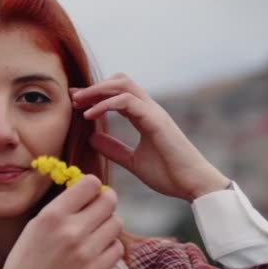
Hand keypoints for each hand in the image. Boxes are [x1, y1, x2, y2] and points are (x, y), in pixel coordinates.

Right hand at [0, 175, 123, 268]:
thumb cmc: (25, 261)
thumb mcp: (35, 225)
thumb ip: (61, 208)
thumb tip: (87, 193)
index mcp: (52, 215)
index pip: (90, 184)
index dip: (93, 186)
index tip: (91, 192)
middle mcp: (71, 230)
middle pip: (109, 201)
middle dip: (106, 202)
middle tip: (101, 208)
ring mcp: (86, 252)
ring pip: (116, 223)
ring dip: (109, 225)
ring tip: (97, 232)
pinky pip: (118, 248)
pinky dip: (110, 247)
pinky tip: (97, 250)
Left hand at [71, 73, 229, 201]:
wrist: (193, 186)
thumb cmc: (169, 175)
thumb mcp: (133, 161)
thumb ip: (114, 149)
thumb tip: (92, 138)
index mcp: (145, 116)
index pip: (118, 94)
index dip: (96, 94)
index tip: (75, 101)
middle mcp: (150, 109)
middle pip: (120, 82)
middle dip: (94, 87)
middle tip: (73, 98)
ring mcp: (154, 112)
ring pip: (123, 85)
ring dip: (97, 91)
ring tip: (78, 103)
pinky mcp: (157, 121)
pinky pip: (128, 102)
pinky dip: (106, 105)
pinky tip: (90, 115)